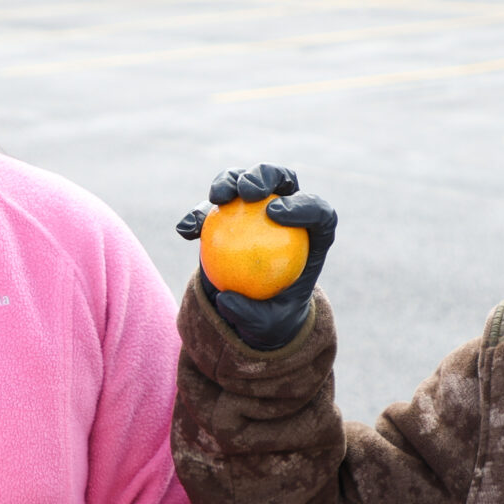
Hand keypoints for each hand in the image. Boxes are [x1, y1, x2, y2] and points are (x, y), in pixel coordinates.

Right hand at [175, 163, 336, 350]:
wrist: (251, 310)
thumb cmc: (270, 318)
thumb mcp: (266, 327)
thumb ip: (251, 315)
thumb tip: (227, 299)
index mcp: (312, 236)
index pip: (318, 212)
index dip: (303, 205)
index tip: (275, 214)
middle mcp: (288, 214)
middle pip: (283, 181)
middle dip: (266, 176)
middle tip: (247, 192)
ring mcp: (257, 209)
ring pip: (245, 182)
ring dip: (230, 181)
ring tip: (216, 198)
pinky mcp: (230, 214)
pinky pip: (213, 208)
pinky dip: (199, 215)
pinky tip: (185, 230)